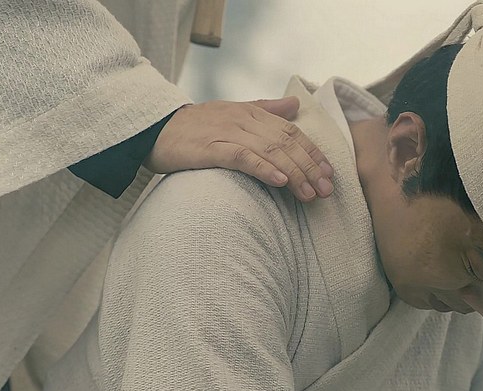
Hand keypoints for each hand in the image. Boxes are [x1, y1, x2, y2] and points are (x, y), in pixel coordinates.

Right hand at [145, 96, 333, 201]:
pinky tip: (280, 182)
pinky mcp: (211, 148)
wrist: (153, 129)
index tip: (329, 173)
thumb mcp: (233, 113)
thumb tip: (295, 104)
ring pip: (270, 152)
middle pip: (286, 143)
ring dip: (294, 173)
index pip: (292, 133)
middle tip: (326, 191)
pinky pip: (243, 158)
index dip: (313, 153)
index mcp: (252, 113)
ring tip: (310, 193)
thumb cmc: (196, 127)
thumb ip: (266, 109)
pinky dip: (264, 169)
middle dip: (310, 168)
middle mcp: (244, 120)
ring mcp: (228, 133)